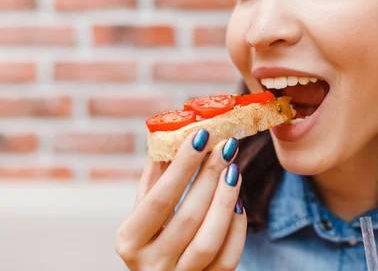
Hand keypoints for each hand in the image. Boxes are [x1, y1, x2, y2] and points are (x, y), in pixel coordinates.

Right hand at [116, 131, 246, 269]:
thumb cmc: (153, 236)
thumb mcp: (145, 209)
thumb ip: (156, 175)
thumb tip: (172, 131)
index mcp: (129, 240)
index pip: (159, 199)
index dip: (182, 167)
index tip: (201, 136)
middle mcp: (150, 264)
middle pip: (188, 217)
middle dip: (210, 177)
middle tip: (227, 146)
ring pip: (209, 240)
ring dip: (225, 200)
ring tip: (234, 171)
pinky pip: (227, 258)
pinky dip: (236, 229)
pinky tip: (238, 204)